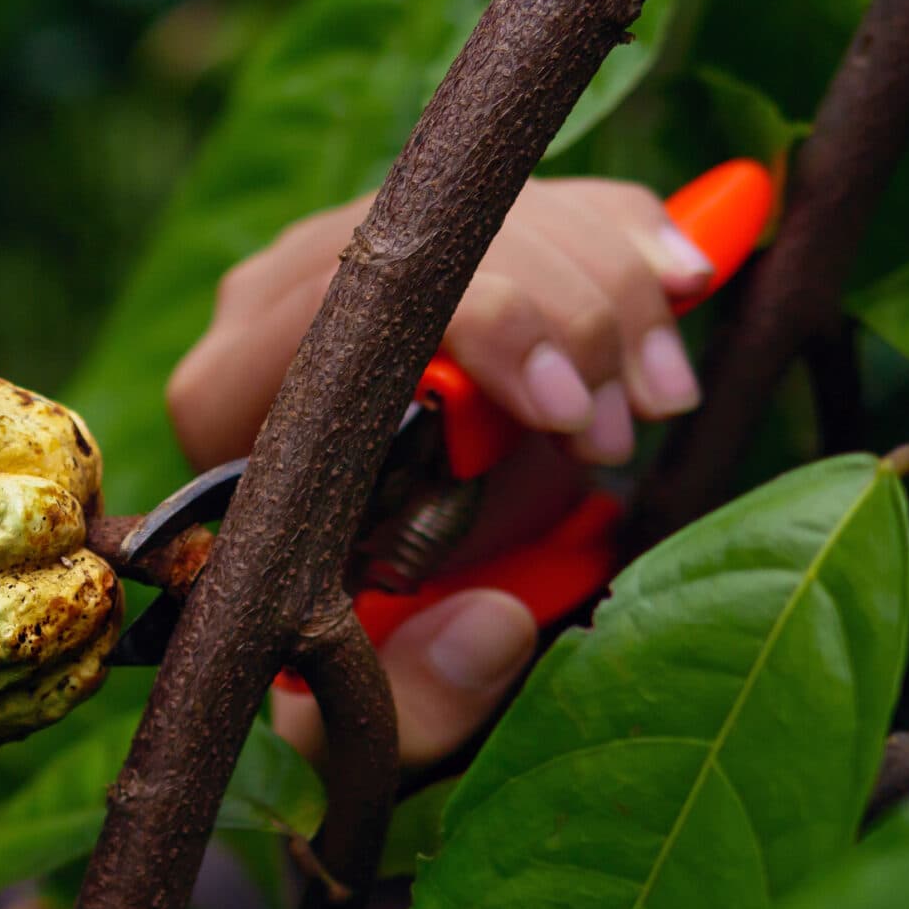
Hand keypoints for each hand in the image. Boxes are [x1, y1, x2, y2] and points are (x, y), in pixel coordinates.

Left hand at [165, 177, 712, 762]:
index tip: (566, 410)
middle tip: (623, 428)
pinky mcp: (436, 236)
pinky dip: (626, 233)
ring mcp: (356, 256)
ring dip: (610, 286)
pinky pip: (541, 194)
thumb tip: (488, 627)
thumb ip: (414, 700)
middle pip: (432, 239)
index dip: (474, 326)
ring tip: (661, 398)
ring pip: (497, 207)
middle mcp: (271, 304)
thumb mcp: (361, 714)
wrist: (369, 602)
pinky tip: (682, 281)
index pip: (339, 302)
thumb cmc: (344, 658)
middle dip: (561, 314)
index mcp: (225, 403)